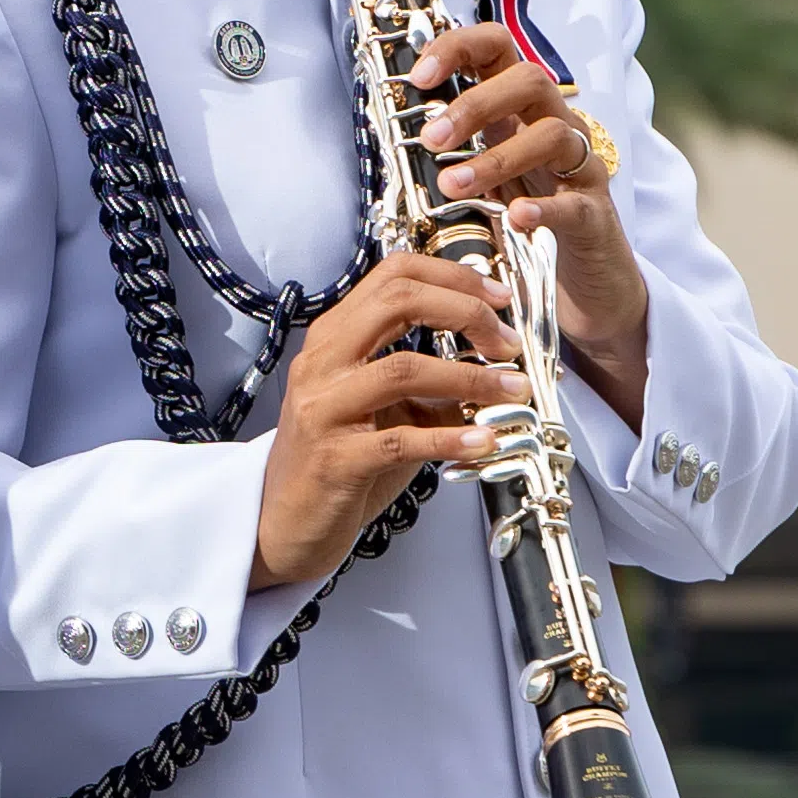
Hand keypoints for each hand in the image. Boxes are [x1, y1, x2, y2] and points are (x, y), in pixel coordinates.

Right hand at [251, 250, 525, 595]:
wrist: (284, 522)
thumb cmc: (340, 460)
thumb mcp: (384, 409)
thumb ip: (429, 382)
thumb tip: (497, 367)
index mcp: (334, 338)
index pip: (393, 275)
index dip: (454, 278)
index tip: (498, 298)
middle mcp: (323, 363)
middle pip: (397, 303)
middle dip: (465, 312)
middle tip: (507, 343)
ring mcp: (324, 409)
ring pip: (403, 369)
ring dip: (470, 379)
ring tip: (514, 391)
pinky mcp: (335, 459)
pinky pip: (401, 441)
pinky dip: (450, 438)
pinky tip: (483, 443)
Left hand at [410, 22, 654, 418]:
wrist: (587, 284)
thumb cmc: (531, 221)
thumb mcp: (486, 175)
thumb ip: (454, 149)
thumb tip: (395, 126)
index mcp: (521, 111)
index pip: (499, 49)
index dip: (460, 48)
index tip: (420, 75)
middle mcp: (556, 127)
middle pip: (530, 80)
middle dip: (475, 104)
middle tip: (432, 139)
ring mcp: (580, 170)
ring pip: (553, 135)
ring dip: (496, 157)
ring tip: (453, 186)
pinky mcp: (596, 216)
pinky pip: (576, 202)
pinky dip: (544, 207)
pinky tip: (515, 217)